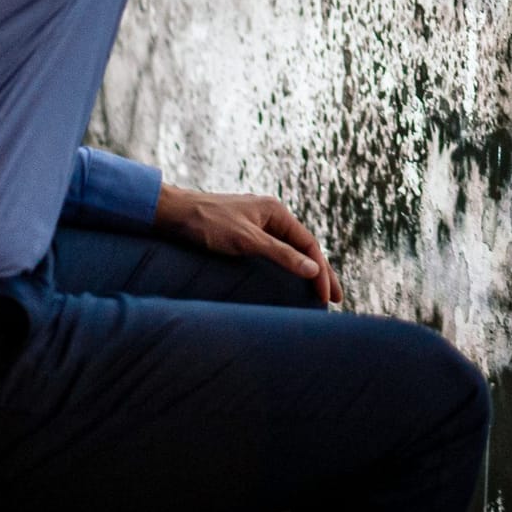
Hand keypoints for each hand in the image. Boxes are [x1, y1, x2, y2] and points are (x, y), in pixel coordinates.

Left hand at [154, 184, 343, 303]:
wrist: (175, 213)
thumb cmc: (208, 223)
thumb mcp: (247, 241)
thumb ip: (281, 255)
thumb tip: (314, 269)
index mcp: (275, 211)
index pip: (308, 244)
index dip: (321, 271)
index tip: (326, 298)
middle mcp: (270, 215)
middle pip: (303, 246)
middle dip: (321, 272)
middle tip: (336, 299)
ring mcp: (257, 223)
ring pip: (290, 249)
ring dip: (306, 270)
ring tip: (319, 292)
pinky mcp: (245, 233)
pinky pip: (275, 251)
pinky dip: (288, 266)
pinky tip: (290, 279)